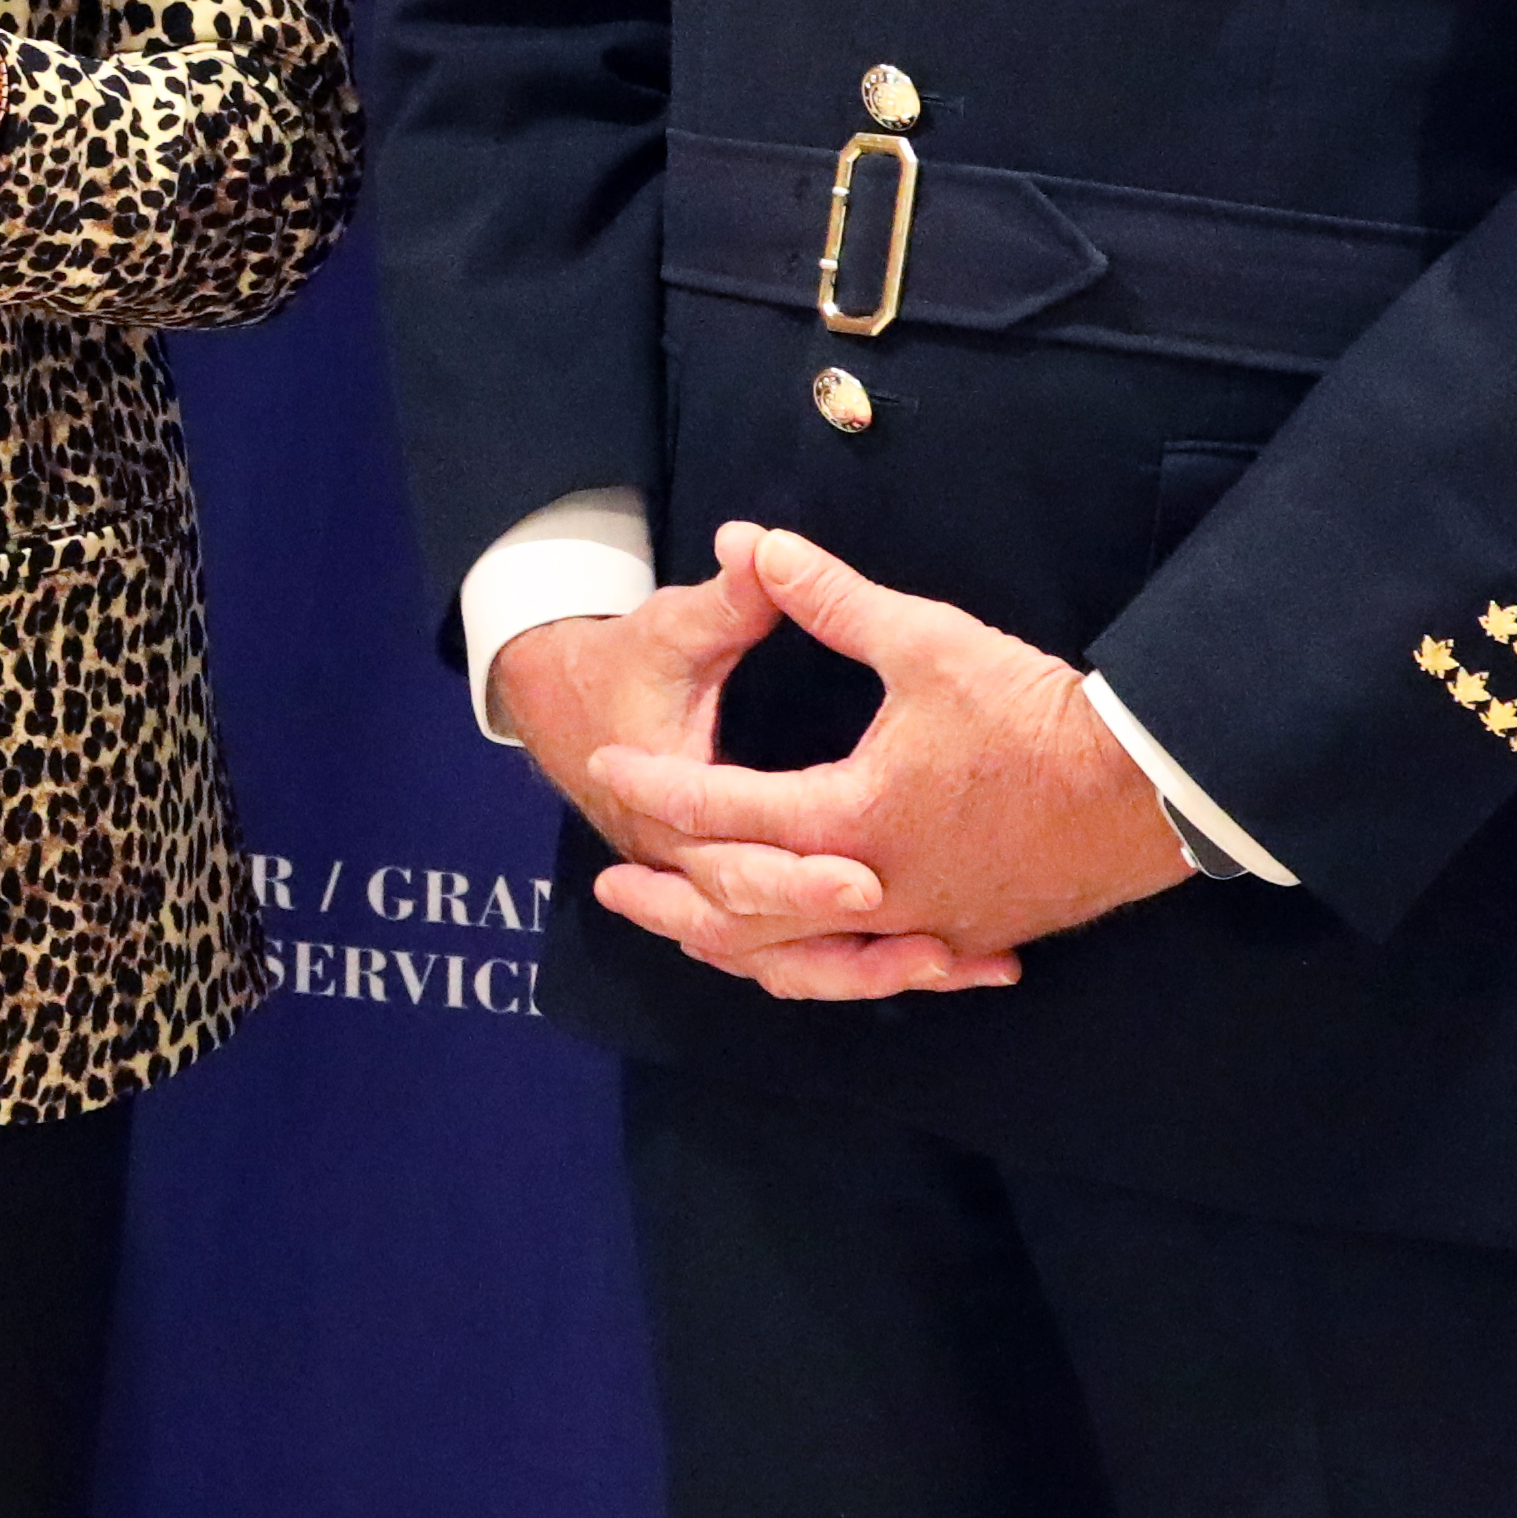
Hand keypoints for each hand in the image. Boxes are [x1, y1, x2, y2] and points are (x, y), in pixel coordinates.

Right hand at [495, 557, 958, 987]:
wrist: (564, 708)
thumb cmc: (625, 665)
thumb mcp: (675, 629)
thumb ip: (733, 599)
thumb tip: (765, 544)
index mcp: (666, 814)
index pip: (734, 863)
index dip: (799, 876)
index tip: (868, 877)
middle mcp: (689, 873)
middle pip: (770, 939)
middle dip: (852, 949)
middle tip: (934, 945)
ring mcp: (711, 894)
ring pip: (788, 968)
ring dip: (868, 974)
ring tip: (952, 962)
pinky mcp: (740, 903)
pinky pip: (799, 963)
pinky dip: (866, 970)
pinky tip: (950, 963)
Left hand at [570, 521, 1193, 999]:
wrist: (1151, 787)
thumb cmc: (1035, 712)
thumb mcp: (926, 640)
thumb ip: (830, 598)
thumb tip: (754, 539)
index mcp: (849, 817)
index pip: (725, 809)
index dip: (659, 786)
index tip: (606, 767)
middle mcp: (876, 888)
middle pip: (746, 911)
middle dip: (672, 900)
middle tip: (615, 887)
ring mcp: (926, 924)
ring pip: (809, 954)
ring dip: (742, 942)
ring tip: (696, 931)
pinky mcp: (970, 934)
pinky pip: (878, 965)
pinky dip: (833, 963)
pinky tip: (819, 953)